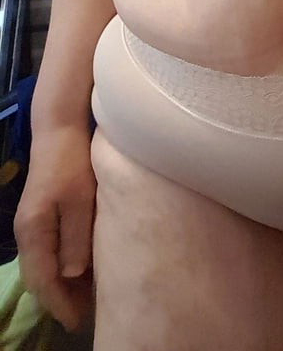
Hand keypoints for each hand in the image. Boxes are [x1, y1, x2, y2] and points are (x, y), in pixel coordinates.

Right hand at [14, 122, 96, 332]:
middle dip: (60, 299)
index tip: (77, 322)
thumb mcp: (81, 200)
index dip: (59, 304)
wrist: (61, 130)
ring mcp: (33, 223)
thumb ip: (76, 238)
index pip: (43, 280)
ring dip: (62, 284)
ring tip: (85, 299)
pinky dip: (63, 266)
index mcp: (34, 231)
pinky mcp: (42, 215)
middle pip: (40, 277)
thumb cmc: (74, 162)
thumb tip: (71, 276)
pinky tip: (81, 270)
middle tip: (84, 316)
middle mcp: (27, 232)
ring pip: (44, 265)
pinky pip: (49, 251)